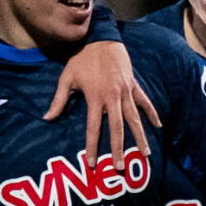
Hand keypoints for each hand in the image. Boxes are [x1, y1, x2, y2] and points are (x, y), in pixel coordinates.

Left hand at [43, 39, 159, 163]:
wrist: (101, 39)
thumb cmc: (82, 59)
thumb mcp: (67, 78)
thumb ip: (59, 100)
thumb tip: (47, 118)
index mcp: (95, 98)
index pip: (93, 128)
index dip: (92, 147)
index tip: (93, 163)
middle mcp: (112, 98)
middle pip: (117, 128)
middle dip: (119, 148)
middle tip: (120, 166)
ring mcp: (125, 92)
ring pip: (134, 118)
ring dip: (140, 137)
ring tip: (146, 154)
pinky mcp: (133, 85)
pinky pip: (144, 101)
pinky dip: (152, 113)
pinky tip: (158, 125)